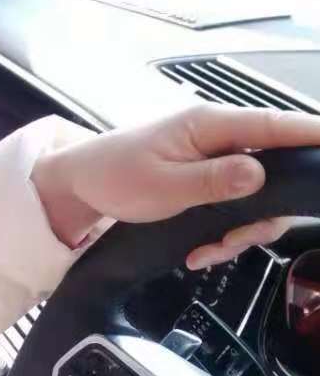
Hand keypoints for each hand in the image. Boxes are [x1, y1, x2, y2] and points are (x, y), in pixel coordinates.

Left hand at [31, 106, 319, 269]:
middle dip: (262, 215)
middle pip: (276, 171)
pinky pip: (235, 208)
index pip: (277, 124)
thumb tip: (258, 174)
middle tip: (233, 243)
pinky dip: (223, 235)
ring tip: (206, 251)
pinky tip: (198, 251)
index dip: (314, 135)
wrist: (79, 185)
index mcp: (210, 125)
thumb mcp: (162, 185)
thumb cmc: (113, 175)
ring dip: (239, 232)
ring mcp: (216, 159)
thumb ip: (213, 181)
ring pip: (257, 197)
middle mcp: (220, 137)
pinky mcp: (209, 180)